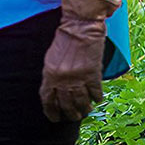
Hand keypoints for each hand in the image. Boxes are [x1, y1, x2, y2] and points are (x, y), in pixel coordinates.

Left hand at [39, 0, 120, 121]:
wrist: (80, 26)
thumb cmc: (63, 41)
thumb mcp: (50, 59)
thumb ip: (51, 76)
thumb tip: (54, 92)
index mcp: (49, 75)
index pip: (48, 100)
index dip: (51, 111)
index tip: (55, 118)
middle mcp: (63, 79)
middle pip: (65, 104)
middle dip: (69, 114)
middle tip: (73, 117)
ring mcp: (78, 77)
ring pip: (81, 101)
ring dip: (84, 109)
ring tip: (85, 112)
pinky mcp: (93, 73)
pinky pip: (95, 91)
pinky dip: (96, 97)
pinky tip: (97, 100)